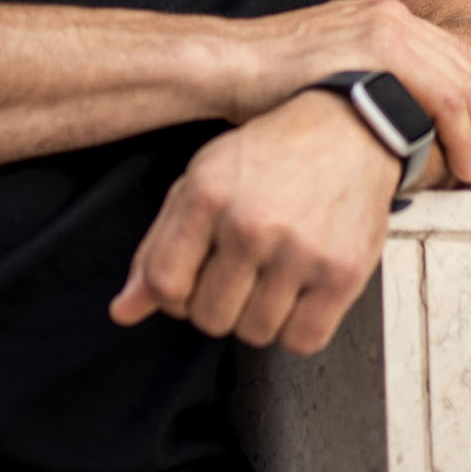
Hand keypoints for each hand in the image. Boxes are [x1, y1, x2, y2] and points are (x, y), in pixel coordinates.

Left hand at [110, 91, 400, 353]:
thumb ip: (157, 247)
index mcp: (207, 194)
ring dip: (256, 316)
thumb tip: (123, 311)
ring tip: (268, 276)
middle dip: (215, 304)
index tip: (189, 280)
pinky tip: (297, 291)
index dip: (170, 295)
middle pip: (208, 317)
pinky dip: (295, 328)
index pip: (165, 284)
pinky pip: (301, 340)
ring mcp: (299, 251)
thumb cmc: (268, 156)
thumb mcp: (200, 181)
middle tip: (235, 273)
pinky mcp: (342, 274)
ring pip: (254, 334)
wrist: (346, 131)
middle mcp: (251, 223)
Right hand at [233, 0, 470, 190]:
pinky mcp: (380, 51)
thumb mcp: (326, 76)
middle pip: (468, 72)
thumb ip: (364, 85)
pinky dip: (462, 136)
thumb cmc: (262, 83)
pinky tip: (461, 166)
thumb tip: (389, 121)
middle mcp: (389, 15)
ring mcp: (385, 28)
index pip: (453, 56)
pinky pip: (445, 97)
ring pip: (465, 87)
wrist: (225, 66)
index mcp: (378, 17)